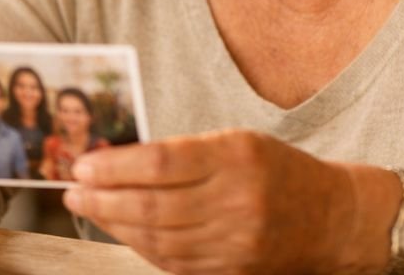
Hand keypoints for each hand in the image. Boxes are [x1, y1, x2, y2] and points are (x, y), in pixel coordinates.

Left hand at [64, 129, 355, 274]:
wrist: (329, 217)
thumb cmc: (277, 168)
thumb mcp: (237, 142)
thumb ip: (186, 153)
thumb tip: (123, 162)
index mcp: (237, 155)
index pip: (162, 163)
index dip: (116, 165)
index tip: (85, 163)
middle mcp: (236, 200)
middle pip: (153, 204)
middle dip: (104, 197)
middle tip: (73, 187)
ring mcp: (234, 242)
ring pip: (157, 237)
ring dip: (113, 223)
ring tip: (88, 206)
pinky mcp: (230, 270)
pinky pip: (173, 261)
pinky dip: (140, 246)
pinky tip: (120, 229)